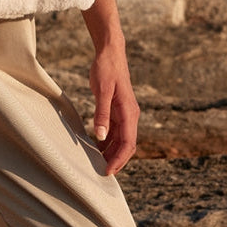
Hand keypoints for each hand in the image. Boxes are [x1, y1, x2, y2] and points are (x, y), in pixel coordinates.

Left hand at [89, 44, 139, 175]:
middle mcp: (130, 116)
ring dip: (111, 152)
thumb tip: (100, 136)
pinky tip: (96, 147)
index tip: (107, 172)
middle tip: (100, 173)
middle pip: (126, 145)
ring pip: (121, 140)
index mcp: (129, 113)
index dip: (118, 160)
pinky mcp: (117, 110)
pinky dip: (107, 141)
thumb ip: (102, 113)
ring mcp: (125, 113)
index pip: (128, 144)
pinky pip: (115, 131)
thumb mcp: (102, 91)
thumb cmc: (106, 69)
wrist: (110, 52)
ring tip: (97, 164)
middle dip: (115, 160)